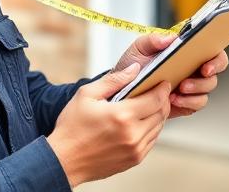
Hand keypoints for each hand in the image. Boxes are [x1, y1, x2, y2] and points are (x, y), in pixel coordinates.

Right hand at [46, 63, 171, 186]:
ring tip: (150, 104)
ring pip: (159, 127)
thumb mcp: (87, 95)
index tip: (163, 81)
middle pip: (161, 113)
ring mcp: (135, 150)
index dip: (163, 88)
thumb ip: (114, 80)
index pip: (156, 99)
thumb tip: (135, 69)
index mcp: (122, 116)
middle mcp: (133, 134)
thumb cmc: (72, 127)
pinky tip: (141, 121)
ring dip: (158, 114)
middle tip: (158, 90)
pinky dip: (151, 129)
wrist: (64, 160)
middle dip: (163, 99)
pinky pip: (151, 140)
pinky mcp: (134, 160)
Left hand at [113, 33, 228, 118]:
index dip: (216, 60)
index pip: (214, 53)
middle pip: (213, 76)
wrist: (123, 87)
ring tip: (176, 92)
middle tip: (185, 83)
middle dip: (203, 81)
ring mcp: (191, 87)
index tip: (206, 67)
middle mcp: (194, 70)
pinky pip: (195, 106)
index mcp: (189, 53)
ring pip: (206, 92)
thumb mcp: (140, 47)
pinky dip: (186, 104)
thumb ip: (153, 39)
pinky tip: (172, 100)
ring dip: (194, 94)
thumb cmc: (134, 64)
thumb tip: (171, 38)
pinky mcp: (186, 103)